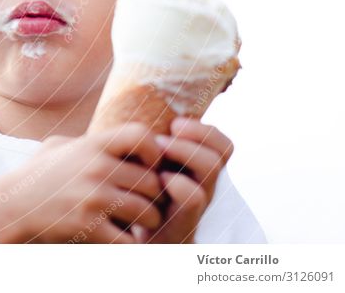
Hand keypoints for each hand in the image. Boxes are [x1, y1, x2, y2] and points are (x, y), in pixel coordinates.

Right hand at [0, 122, 166, 242]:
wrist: (10, 207)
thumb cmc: (36, 176)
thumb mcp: (57, 146)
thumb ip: (87, 140)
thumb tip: (112, 135)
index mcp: (93, 145)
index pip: (142, 135)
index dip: (154, 152)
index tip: (148, 167)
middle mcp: (97, 168)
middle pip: (152, 181)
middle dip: (154, 196)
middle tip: (147, 204)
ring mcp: (94, 198)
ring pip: (148, 212)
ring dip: (148, 222)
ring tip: (139, 224)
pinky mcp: (89, 227)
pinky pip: (129, 239)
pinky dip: (130, 243)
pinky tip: (120, 239)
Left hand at [134, 117, 233, 243]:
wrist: (121, 239)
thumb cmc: (129, 195)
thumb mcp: (140, 164)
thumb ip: (151, 141)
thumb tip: (147, 105)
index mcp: (196, 171)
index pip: (222, 145)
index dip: (205, 130)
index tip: (175, 122)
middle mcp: (203, 187)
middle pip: (220, 153)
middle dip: (193, 136)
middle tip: (163, 136)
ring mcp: (197, 207)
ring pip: (210, 170)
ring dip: (184, 152)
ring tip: (157, 150)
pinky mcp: (183, 224)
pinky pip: (193, 197)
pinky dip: (176, 182)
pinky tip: (157, 180)